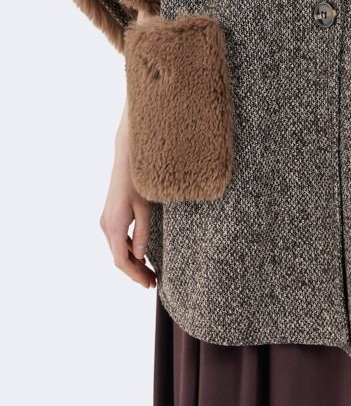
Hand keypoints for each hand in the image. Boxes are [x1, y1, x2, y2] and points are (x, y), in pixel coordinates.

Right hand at [98, 101, 156, 288]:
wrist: (126, 158)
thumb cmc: (138, 180)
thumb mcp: (145, 208)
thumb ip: (142, 233)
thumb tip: (140, 257)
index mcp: (114, 227)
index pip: (122, 261)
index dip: (135, 275)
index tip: (149, 284)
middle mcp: (106, 226)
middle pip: (118, 258)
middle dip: (135, 272)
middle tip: (153, 282)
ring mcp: (106, 220)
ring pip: (117, 249)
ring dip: (132, 262)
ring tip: (150, 271)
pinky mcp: (110, 215)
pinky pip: (117, 239)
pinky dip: (128, 250)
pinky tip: (141, 254)